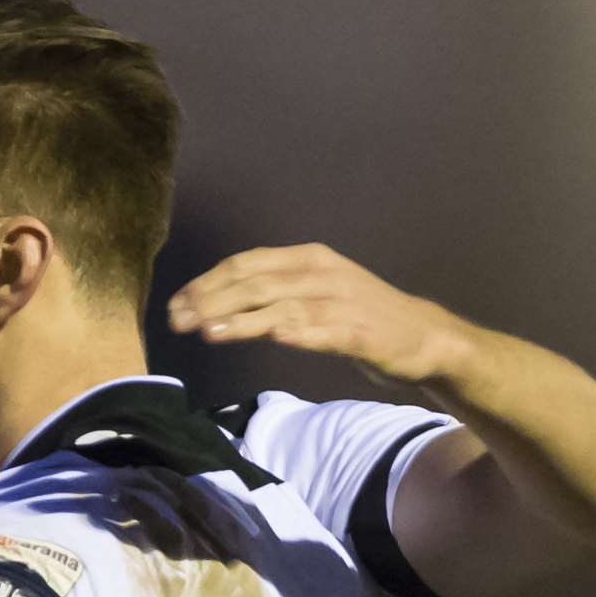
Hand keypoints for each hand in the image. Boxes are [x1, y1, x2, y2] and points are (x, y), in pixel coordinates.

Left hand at [167, 244, 474, 385]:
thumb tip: (213, 304)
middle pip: (257, 284)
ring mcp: (342, 302)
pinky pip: (326, 332)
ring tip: (208, 331)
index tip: (176, 305)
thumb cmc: (356, 315)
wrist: (420, 336)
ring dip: (243, 319)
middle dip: (212, 301)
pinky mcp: (360, 333)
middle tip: (178, 322)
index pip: (246, 264)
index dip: (207, 283)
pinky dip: (301, 333)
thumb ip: (269, 293)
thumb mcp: (310, 292)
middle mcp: (321, 274)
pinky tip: (277, 337)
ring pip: (283, 307)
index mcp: (307, 259)